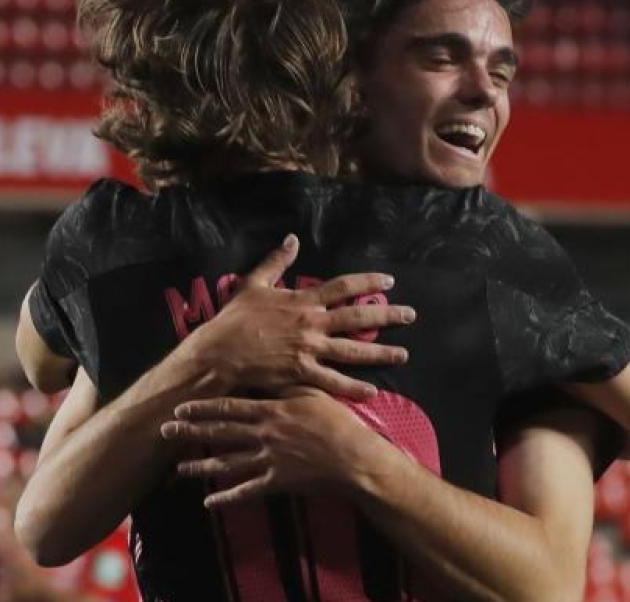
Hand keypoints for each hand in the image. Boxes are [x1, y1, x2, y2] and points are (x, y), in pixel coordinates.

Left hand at [161, 389, 388, 507]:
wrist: (355, 459)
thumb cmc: (338, 423)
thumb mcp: (314, 394)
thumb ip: (289, 384)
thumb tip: (271, 370)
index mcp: (272, 411)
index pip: (230, 407)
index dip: (203, 407)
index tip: (180, 407)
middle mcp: (264, 434)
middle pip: (221, 432)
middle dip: (190, 432)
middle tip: (165, 432)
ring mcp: (268, 460)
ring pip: (227, 463)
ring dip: (200, 466)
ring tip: (179, 468)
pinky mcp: (277, 483)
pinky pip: (247, 491)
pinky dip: (227, 498)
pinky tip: (209, 502)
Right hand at [178, 235, 414, 400]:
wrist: (218, 352)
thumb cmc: (233, 319)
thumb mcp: (253, 283)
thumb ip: (275, 262)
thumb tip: (292, 238)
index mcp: (302, 301)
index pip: (343, 287)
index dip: (368, 283)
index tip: (390, 282)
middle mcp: (312, 324)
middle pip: (358, 318)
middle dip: (388, 316)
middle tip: (411, 316)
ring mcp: (309, 350)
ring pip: (352, 351)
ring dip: (380, 354)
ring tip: (403, 355)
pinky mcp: (301, 373)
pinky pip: (333, 382)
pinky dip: (353, 388)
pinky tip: (372, 391)